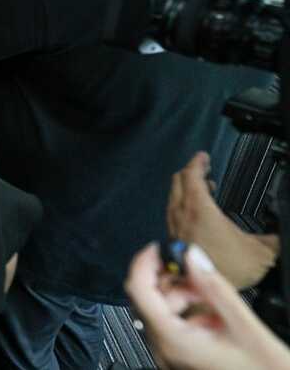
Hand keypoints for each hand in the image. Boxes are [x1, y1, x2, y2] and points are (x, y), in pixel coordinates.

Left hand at [126, 243, 289, 369]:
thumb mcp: (242, 323)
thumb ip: (213, 286)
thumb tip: (191, 255)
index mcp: (173, 341)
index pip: (139, 291)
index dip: (146, 263)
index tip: (160, 247)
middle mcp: (165, 350)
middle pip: (149, 299)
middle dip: (173, 280)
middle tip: (197, 271)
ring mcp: (172, 355)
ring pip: (163, 310)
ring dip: (185, 295)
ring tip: (213, 296)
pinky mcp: (183, 355)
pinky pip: (176, 324)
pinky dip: (192, 311)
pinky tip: (215, 314)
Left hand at [167, 152, 277, 288]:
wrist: (205, 295)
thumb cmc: (229, 272)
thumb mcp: (262, 251)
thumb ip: (274, 236)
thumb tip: (281, 232)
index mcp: (199, 210)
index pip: (191, 175)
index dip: (197, 162)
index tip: (203, 156)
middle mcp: (181, 215)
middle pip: (178, 182)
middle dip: (190, 171)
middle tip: (204, 168)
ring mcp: (174, 226)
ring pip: (173, 196)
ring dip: (186, 187)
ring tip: (203, 187)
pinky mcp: (173, 238)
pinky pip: (173, 211)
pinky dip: (182, 202)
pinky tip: (196, 211)